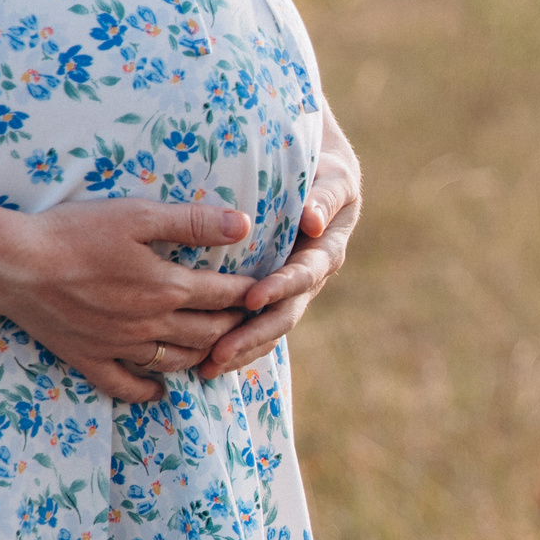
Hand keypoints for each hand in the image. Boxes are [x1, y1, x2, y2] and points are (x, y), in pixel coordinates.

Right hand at [0, 199, 258, 403]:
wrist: (9, 263)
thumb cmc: (72, 231)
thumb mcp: (136, 215)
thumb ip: (192, 221)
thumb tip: (244, 224)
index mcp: (167, 288)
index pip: (226, 296)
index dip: (251, 293)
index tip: (266, 289)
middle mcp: (151, 324)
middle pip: (210, 333)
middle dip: (235, 326)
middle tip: (249, 321)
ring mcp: (120, 346)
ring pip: (177, 361)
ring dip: (203, 356)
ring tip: (217, 349)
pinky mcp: (88, 359)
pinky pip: (126, 385)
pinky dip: (148, 389)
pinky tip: (161, 388)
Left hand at [202, 107, 360, 378]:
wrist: (321, 176)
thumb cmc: (324, 170)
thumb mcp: (333, 177)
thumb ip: (325, 197)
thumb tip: (311, 222)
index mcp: (325, 252)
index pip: (303, 276)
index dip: (279, 289)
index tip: (251, 298)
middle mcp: (310, 279)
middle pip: (284, 315)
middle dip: (251, 335)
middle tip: (219, 352)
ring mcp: (291, 291)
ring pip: (269, 329)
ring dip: (241, 349)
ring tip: (207, 368)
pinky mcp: (271, 295)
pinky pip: (255, 326)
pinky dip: (235, 344)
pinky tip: (205, 360)